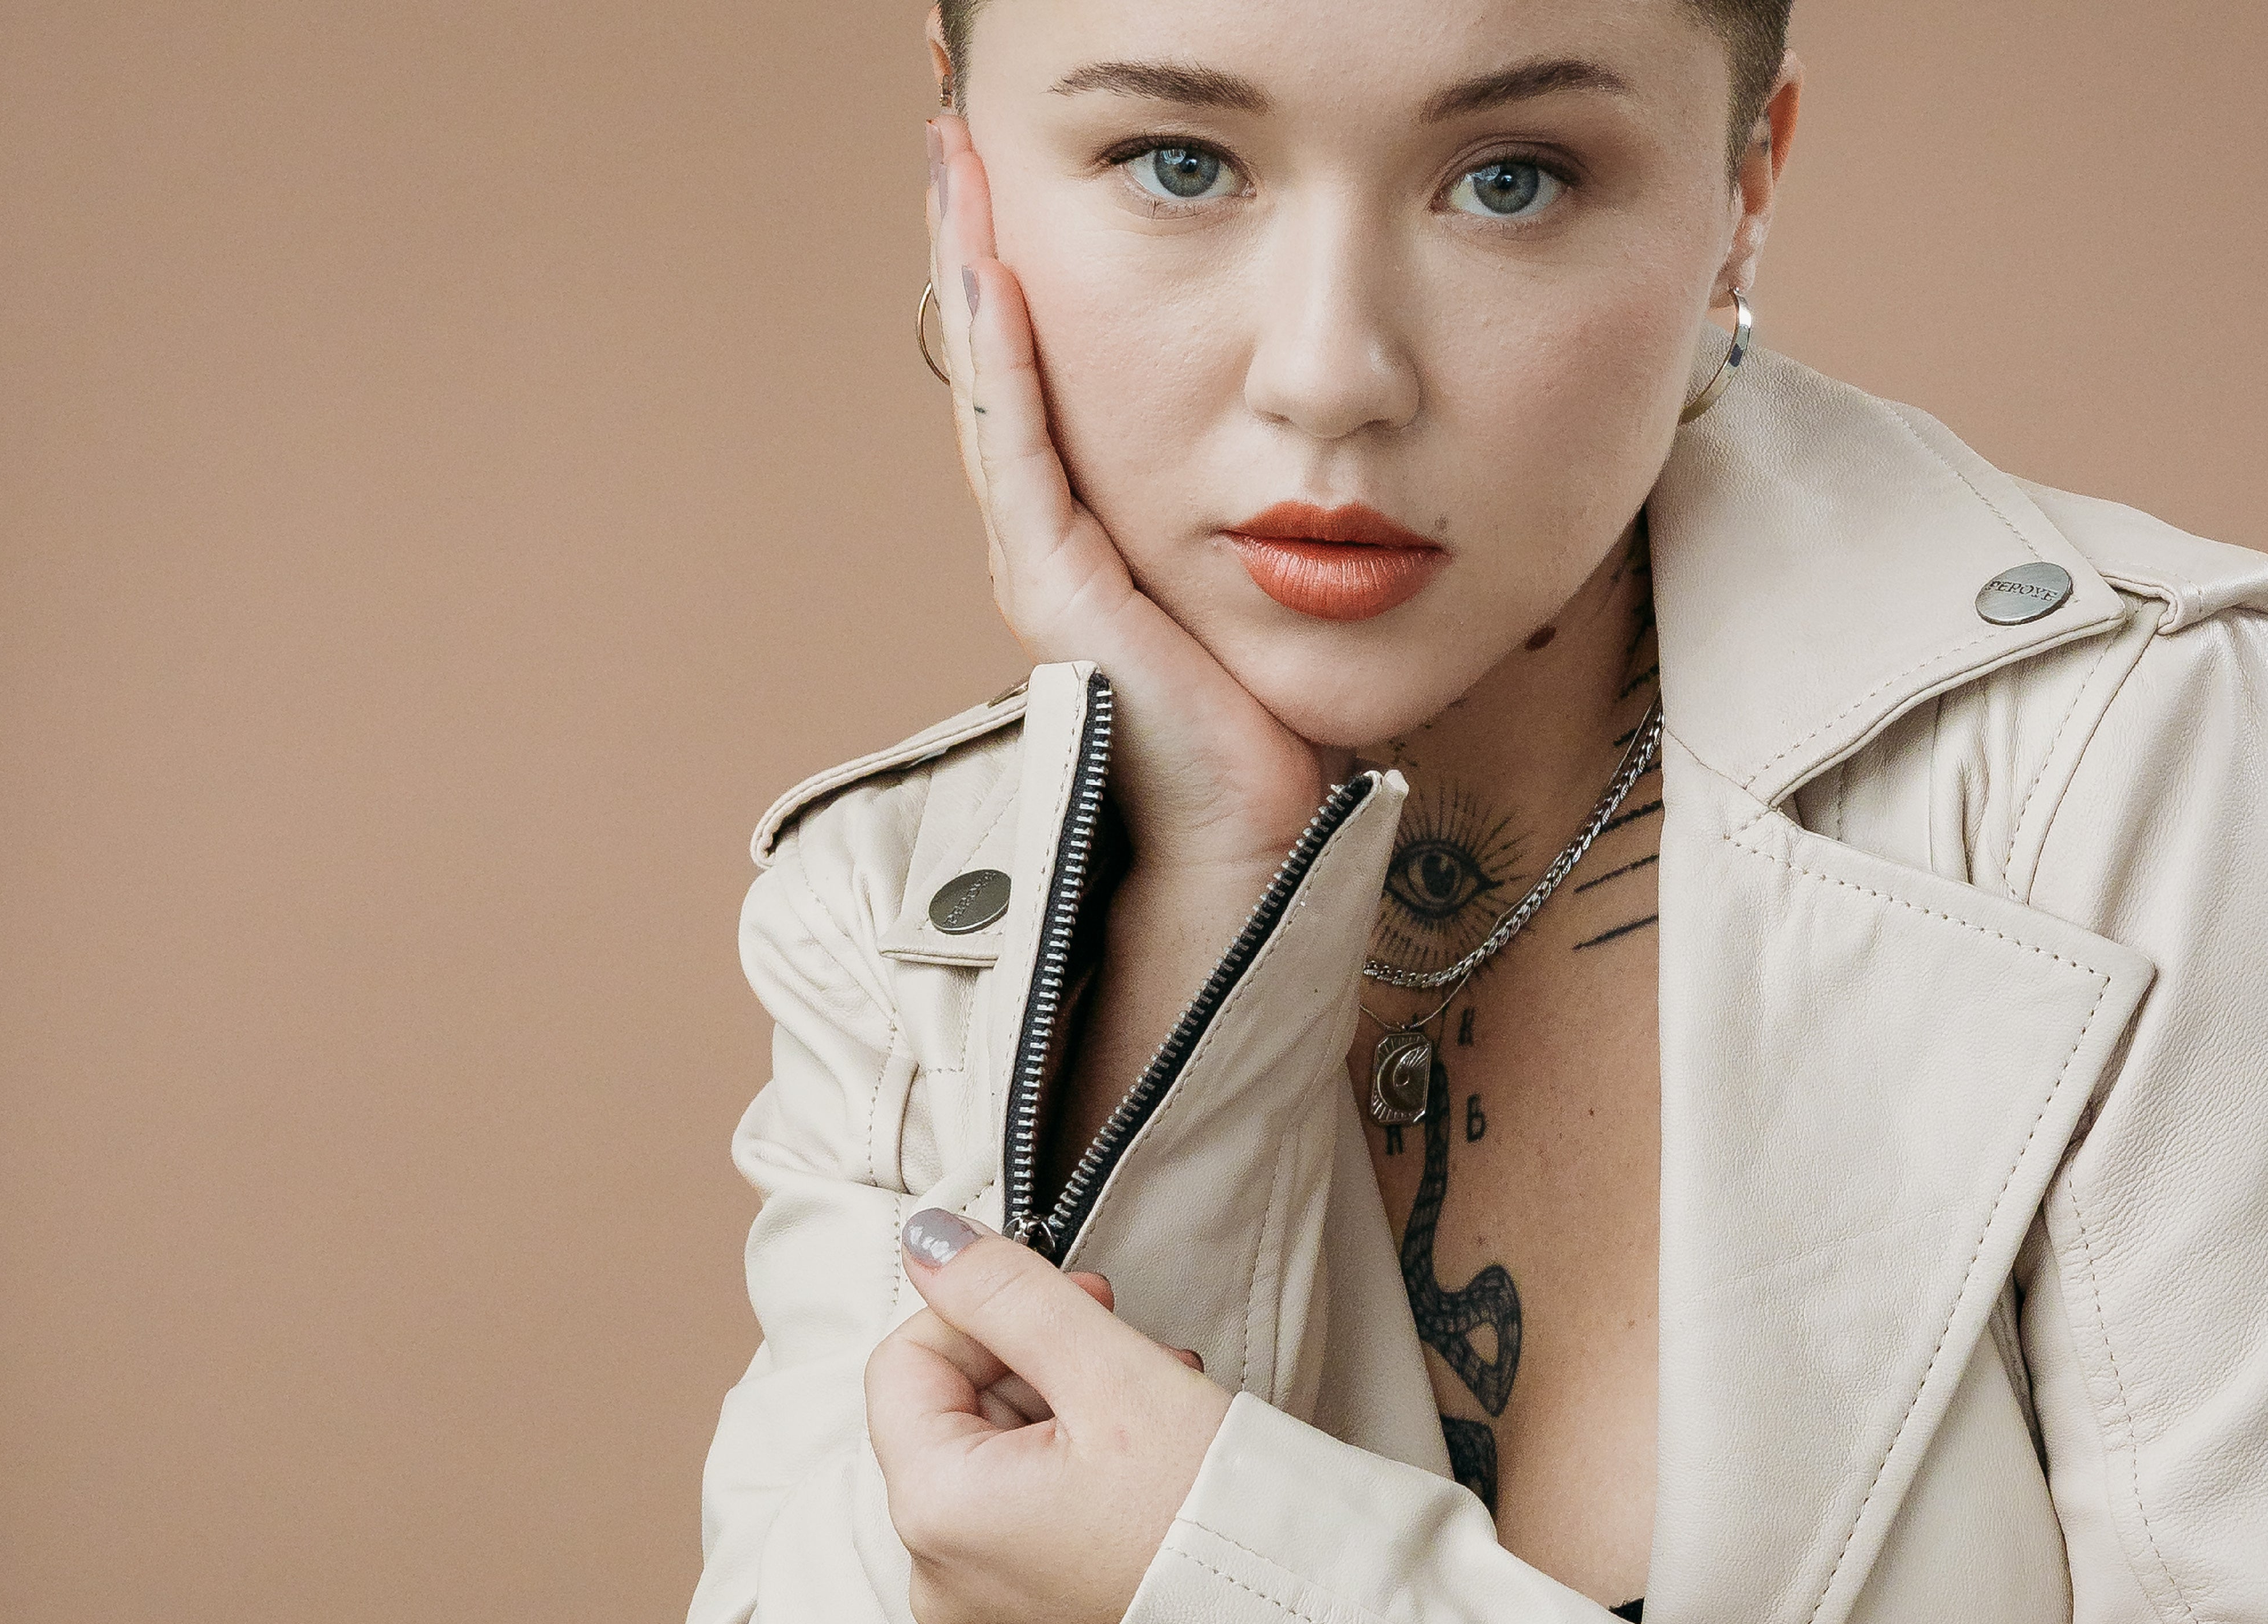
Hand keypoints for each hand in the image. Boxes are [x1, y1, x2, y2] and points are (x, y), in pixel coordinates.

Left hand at [867, 1206, 1231, 1623]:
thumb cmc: (1215, 1520)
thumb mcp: (1112, 1375)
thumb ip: (1008, 1294)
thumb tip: (929, 1244)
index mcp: (938, 1511)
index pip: (908, 1362)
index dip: (992, 1312)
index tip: (1085, 1305)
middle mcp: (940, 1592)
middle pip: (956, 1431)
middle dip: (1044, 1379)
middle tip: (1144, 1368)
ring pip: (998, 1498)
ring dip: (1069, 1444)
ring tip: (1164, 1437)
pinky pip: (1025, 1574)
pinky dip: (1073, 1526)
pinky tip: (1147, 1512)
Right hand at [925, 115, 1325, 879]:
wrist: (1256, 839)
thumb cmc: (1274, 731)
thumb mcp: (1269, 593)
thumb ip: (1264, 522)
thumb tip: (1314, 465)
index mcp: (1095, 541)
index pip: (1045, 382)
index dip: (1020, 283)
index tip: (1010, 184)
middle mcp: (1053, 543)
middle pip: (1002, 368)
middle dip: (975, 251)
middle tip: (956, 141)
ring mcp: (1043, 563)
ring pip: (997, 389)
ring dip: (971, 275)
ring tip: (953, 171)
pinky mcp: (1056, 587)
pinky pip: (1023, 447)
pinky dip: (1004, 359)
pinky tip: (995, 276)